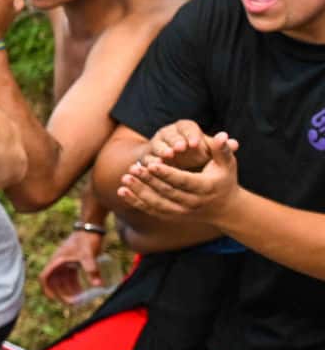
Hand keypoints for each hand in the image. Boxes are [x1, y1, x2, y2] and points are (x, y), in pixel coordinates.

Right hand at [41, 228, 105, 304]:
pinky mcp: (73, 262)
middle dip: (62, 294)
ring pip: (64, 280)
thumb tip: (98, 285)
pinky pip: (71, 276)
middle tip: (73, 303)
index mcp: (57, 261)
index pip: (45, 277)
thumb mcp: (88, 254)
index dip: (47, 288)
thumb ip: (92, 269)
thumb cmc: (86, 239)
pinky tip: (83, 290)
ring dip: (69, 290)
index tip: (53, 298)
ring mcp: (66, 263)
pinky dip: (75, 284)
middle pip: (55, 282)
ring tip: (79, 300)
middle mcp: (59, 263)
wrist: (92, 227)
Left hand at [118, 129, 240, 223]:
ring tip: (125, 178)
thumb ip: (222, 149)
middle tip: (133, 168)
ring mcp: (182, 212)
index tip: (151, 164)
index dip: (167, 173)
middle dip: (149, 180)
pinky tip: (121, 191)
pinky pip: (151, 210)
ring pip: (157, 203)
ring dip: (139, 191)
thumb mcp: (227, 164)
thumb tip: (221, 133)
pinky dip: (136, 202)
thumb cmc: (224, 178)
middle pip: (167, 192)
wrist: (224, 208)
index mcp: (205, 188)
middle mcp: (193, 202)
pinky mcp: (172, 216)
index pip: (183, 181)